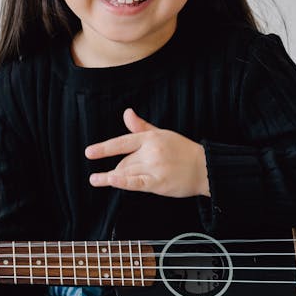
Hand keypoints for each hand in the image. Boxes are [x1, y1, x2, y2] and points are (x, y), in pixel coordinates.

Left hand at [85, 108, 209, 197]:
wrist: (205, 168)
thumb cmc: (183, 151)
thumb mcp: (162, 134)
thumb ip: (141, 127)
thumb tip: (126, 112)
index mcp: (150, 138)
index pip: (122, 142)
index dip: (104, 148)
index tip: (89, 152)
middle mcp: (151, 152)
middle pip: (124, 162)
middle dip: (117, 168)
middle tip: (109, 175)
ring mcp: (154, 167)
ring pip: (127, 172)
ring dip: (110, 177)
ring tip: (96, 179)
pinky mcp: (158, 183)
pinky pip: (136, 183)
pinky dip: (122, 182)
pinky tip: (111, 180)